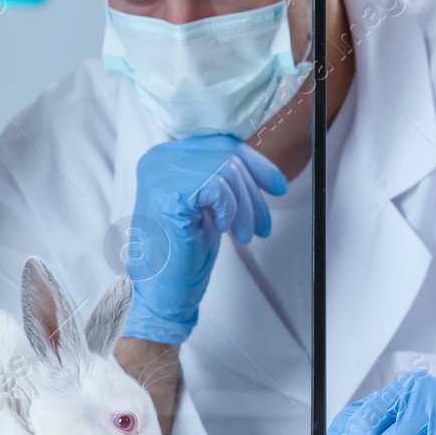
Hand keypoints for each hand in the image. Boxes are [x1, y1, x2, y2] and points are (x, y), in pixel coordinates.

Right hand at [122, 134, 286, 344]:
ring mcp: (160, 173)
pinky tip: (221, 229)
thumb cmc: (182, 253)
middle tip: (260, 225)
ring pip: (227, 170)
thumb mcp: (206, 205)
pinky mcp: (168, 192)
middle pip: (226, 155)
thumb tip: (256, 166)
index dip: (254, 163)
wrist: (163, 290)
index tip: (276, 185)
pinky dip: (229, 211)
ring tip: (243, 234)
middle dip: (253, 193)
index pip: (220, 143)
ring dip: (245, 207)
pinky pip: (219, 187)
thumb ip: (220, 178)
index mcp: (165, 157)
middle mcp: (158, 159)